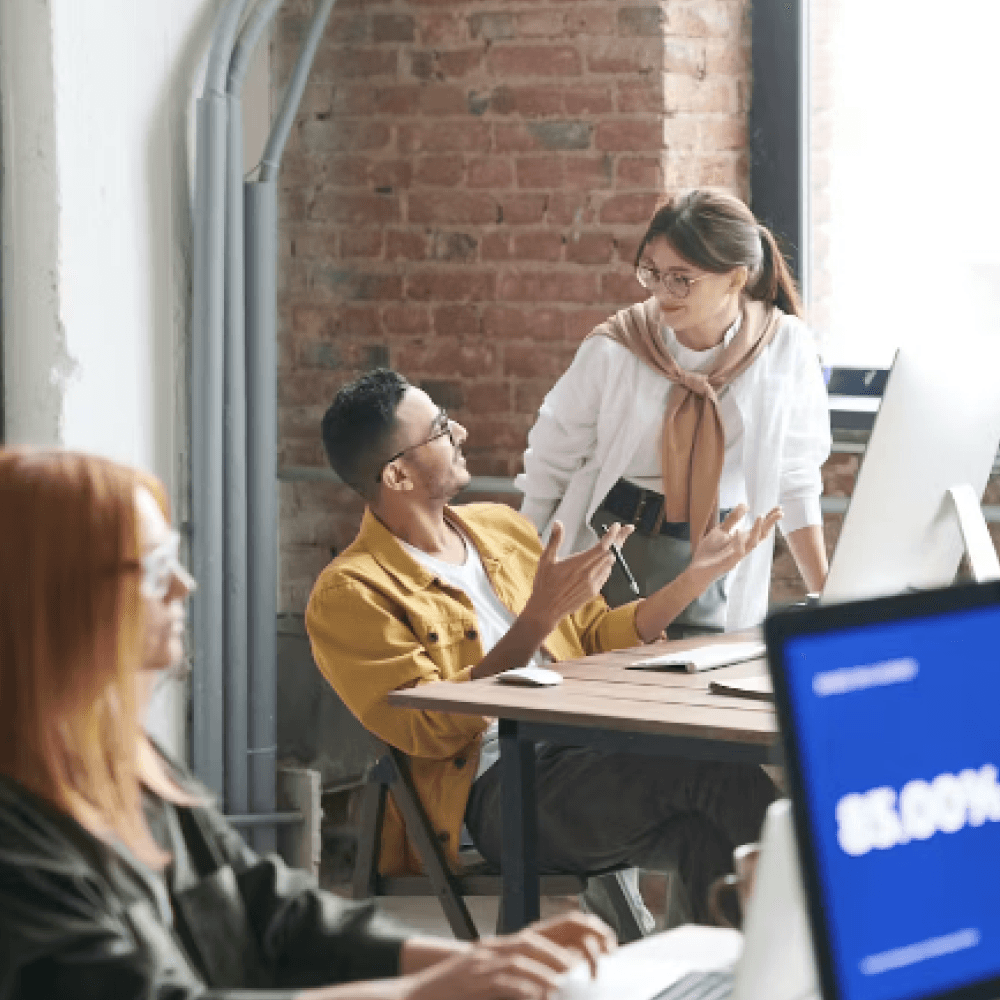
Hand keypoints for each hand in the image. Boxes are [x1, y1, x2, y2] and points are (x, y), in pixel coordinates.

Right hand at [402, 913, 614, 999]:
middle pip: (532, 941)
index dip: (560, 938)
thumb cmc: (446, 997)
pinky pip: (504, 979)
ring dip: (546, 968)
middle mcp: (489, 951)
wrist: (410, 999)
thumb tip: (542, 990)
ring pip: (521, 957)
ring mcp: (479, 964)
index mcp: (494, 950)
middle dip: (561, 952)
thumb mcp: (482, 986)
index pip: (534, 936)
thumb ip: (510, 985)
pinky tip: (540, 993)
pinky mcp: (471, 981)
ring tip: (565, 982)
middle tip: (583, 967)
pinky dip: (524, 985)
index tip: (585, 951)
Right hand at [523, 521, 633, 632]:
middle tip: (625, 529)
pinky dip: (606, 566)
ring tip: (615, 543)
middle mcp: (589, 574)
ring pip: (610, 564)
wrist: (546, 609)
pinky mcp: (594, 592)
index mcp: (579, 563)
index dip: (612, 535)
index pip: (602, 546)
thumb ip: (554, 540)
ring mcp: (593, 584)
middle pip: (611, 553)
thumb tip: (558, 523)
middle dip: (619, 539)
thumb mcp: (546, 560)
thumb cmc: (544, 584)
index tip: (617, 526)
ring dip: (613, 552)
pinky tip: (602, 562)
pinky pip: (605, 575)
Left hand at [689, 505, 781, 585]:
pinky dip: (738, 542)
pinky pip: (737, 553)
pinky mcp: (728, 563)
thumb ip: (733, 519)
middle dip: (770, 524)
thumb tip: (746, 505)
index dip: (769, 519)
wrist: (697, 570)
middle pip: (761, 536)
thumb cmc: (709, 551)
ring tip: (761, 515)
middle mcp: (743, 548)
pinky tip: (737, 530)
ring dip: (757, 530)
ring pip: (752, 544)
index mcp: (742, 540)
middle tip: (780, 512)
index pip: (759, 529)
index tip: (779, 508)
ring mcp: (737, 556)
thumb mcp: (721, 531)